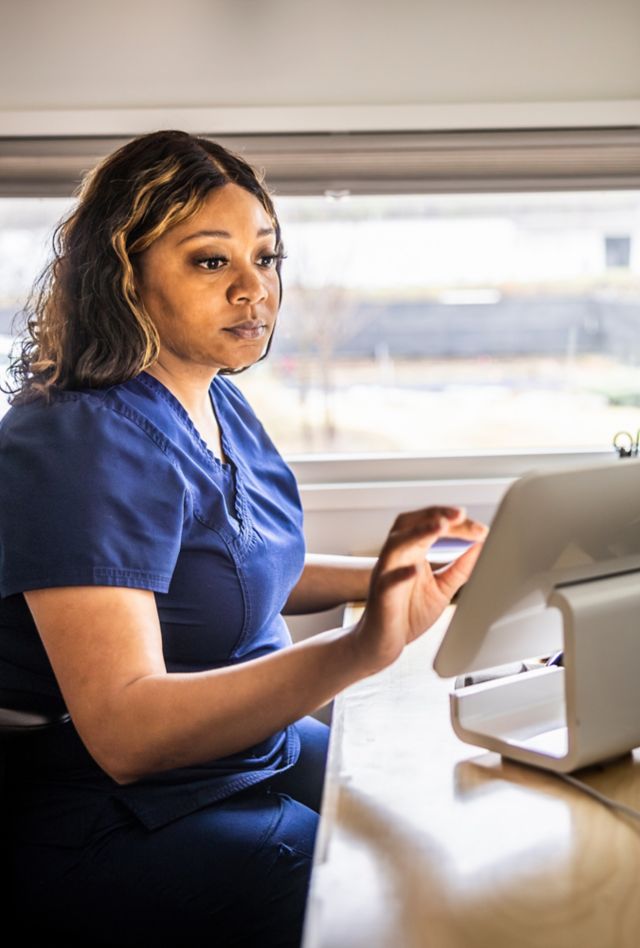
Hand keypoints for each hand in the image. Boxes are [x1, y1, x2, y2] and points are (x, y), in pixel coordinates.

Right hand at [350, 506, 485, 675]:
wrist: (383, 642)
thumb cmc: (409, 613)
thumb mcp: (442, 587)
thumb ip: (460, 568)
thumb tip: (482, 546)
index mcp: (412, 552)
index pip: (431, 525)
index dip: (455, 523)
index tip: (481, 529)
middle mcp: (397, 556)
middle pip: (410, 523)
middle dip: (434, 514)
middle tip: (460, 514)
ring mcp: (386, 573)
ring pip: (396, 543)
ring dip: (418, 532)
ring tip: (440, 526)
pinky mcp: (381, 594)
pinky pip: (388, 580)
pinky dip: (401, 573)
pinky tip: (416, 570)